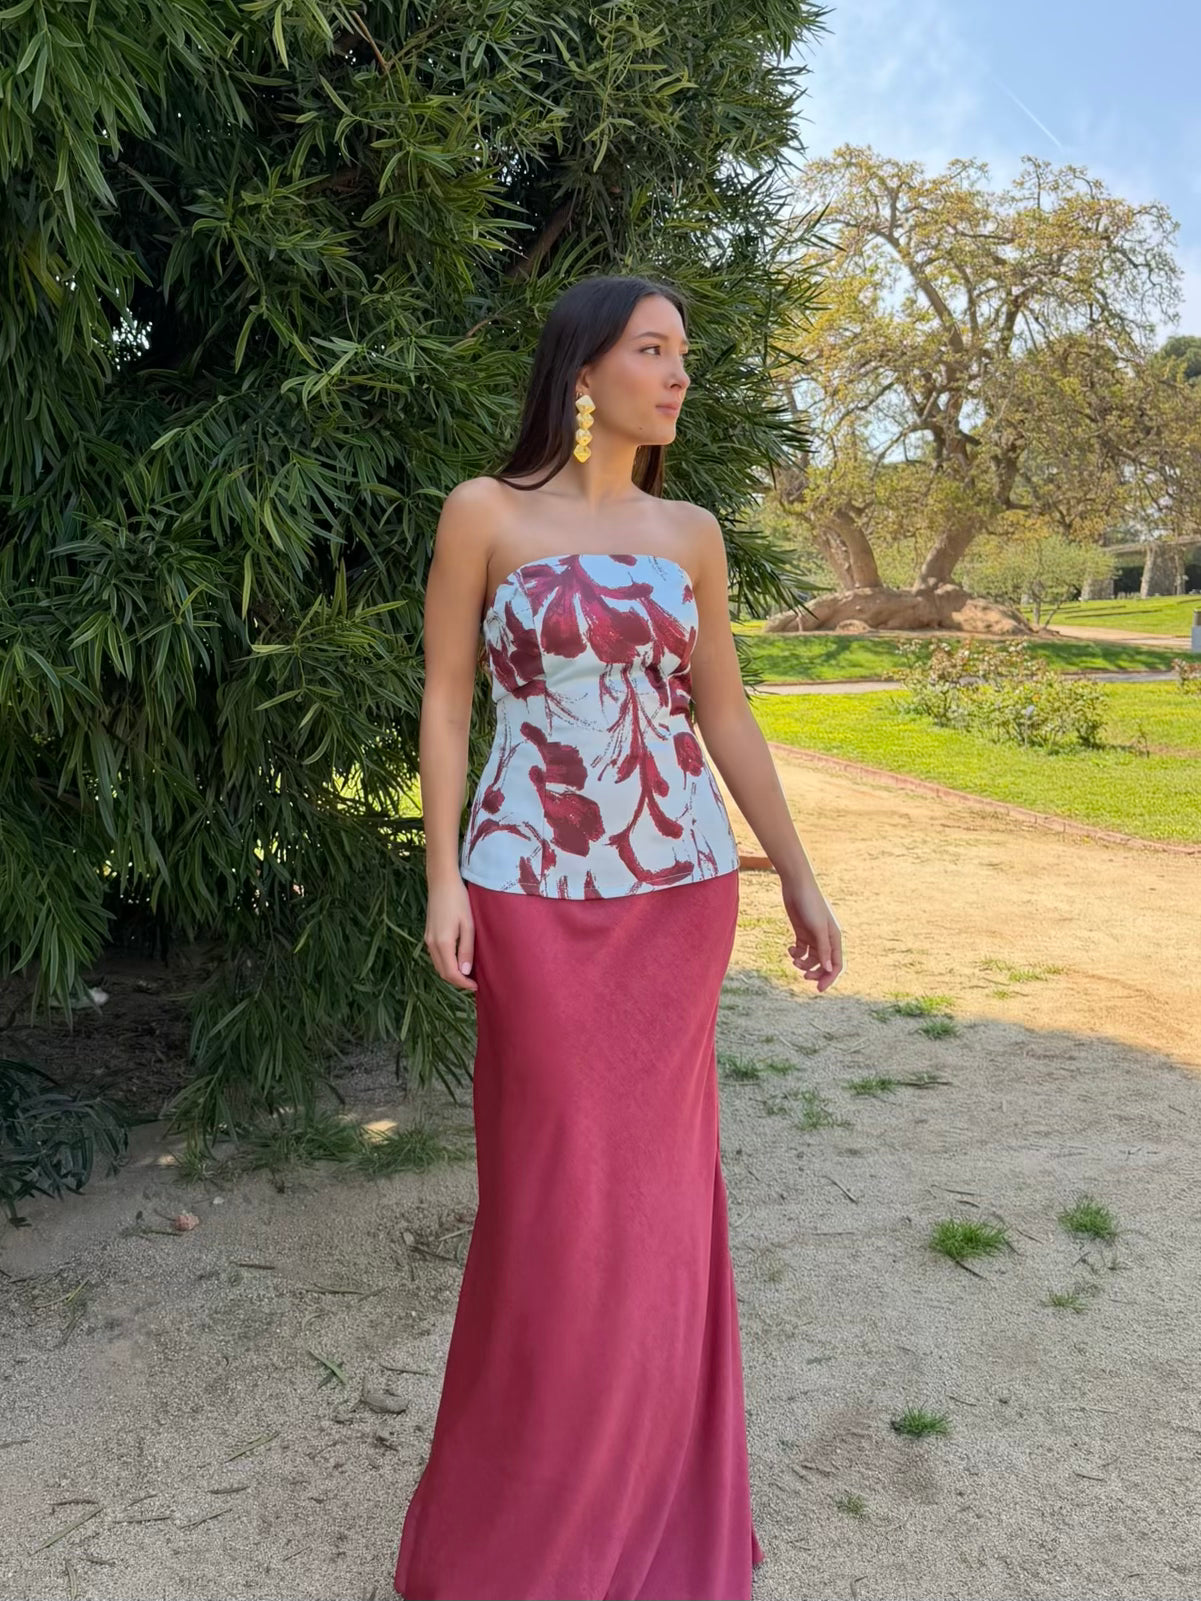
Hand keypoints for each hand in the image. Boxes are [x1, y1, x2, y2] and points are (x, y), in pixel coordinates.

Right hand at [423, 877, 477, 992]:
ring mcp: (427, 939)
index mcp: (442, 943)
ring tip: (467, 973)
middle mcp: (431, 944)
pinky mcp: (428, 934)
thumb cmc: (459, 901)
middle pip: (442, 972)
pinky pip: (436, 956)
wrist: (442, 883)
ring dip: (451, 973)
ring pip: (438, 965)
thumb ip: (466, 949)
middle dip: (457, 981)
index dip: (463, 983)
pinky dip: (446, 963)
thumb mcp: (468, 925)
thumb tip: (465, 971)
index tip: (476, 986)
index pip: (451, 973)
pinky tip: (457, 960)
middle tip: (473, 982)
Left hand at [782, 872, 842, 993]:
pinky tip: (790, 949)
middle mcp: (826, 939)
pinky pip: (801, 950)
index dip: (829, 978)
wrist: (796, 885)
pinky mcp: (801, 932)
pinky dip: (796, 954)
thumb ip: (824, 949)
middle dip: (815, 973)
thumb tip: (830, 970)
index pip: (837, 965)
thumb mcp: (817, 928)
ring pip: (811, 959)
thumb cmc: (810, 904)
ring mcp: (813, 936)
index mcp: (835, 938)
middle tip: (804, 977)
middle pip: (824, 964)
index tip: (818, 989)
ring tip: (793, 959)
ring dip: (803, 963)